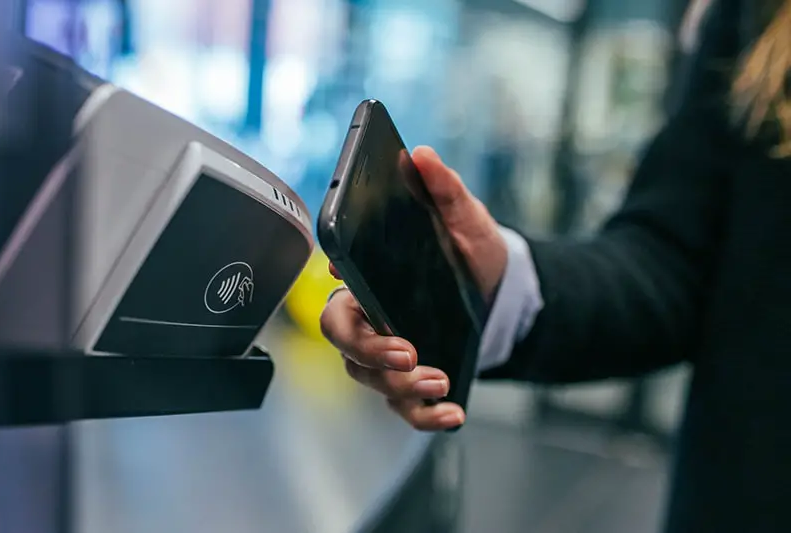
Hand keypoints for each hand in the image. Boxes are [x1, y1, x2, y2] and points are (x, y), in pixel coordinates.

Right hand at [319, 146, 507, 430]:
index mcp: (373, 281)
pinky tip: (452, 413)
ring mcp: (390, 354)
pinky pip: (405, 407)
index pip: (338, 291)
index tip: (352, 283)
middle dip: (370, 351)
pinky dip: (425, 416)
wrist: (502, 292)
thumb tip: (423, 157)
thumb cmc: (472, 254)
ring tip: (441, 380)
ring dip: (402, 386)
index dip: (341, 297)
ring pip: (371, 379)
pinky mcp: (414, 381)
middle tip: (408, 353)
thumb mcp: (467, 219)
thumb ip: (445, 190)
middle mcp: (372, 320)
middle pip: (344, 342)